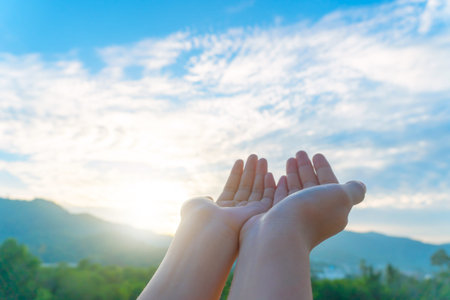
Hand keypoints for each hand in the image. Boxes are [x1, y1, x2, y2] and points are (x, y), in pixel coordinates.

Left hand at [181, 154, 275, 234]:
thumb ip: (202, 199)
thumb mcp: (194, 204)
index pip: (231, 189)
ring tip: (261, 158)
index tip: (239, 160)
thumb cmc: (198, 218)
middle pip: (245, 189)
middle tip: (254, 156)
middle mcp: (235, 214)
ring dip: (259, 175)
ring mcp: (247, 216)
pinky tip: (268, 173)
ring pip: (256, 192)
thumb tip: (210, 198)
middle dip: (250, 172)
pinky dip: (269, 186)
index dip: (236, 175)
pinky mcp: (259, 216)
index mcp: (221, 211)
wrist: (209, 232)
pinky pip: (267, 199)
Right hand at [241, 151, 365, 250]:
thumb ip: (353, 190)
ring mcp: (292, 217)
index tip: (316, 154)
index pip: (329, 185)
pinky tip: (277, 176)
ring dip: (293, 174)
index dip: (324, 169)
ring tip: (289, 159)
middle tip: (299, 153)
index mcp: (331, 210)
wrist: (280, 234)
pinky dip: (280, 186)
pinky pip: (279, 198)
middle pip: (311, 186)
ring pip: (294, 191)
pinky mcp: (274, 219)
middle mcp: (313, 215)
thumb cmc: (311, 212)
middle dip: (306, 168)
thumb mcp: (341, 197)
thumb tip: (361, 186)